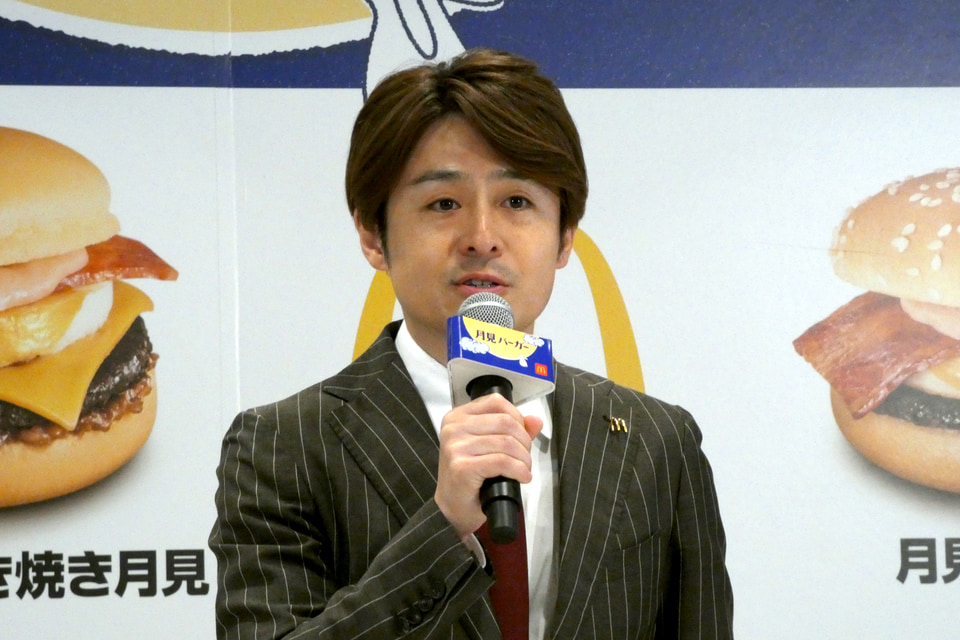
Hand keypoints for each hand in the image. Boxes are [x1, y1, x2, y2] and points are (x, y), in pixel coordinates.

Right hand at [434, 394, 542, 541]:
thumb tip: (535, 420)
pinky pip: (502, 461)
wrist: (453, 507)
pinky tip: (522, 477)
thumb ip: (513, 430)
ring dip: (524, 459)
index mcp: (457, 416)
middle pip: (505, 422)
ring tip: (524, 469)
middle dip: (524, 441)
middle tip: (525, 458)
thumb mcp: (490, 446)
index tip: (521, 436)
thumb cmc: (471, 475)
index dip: (517, 418)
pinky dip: (519, 470)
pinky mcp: (462, 467)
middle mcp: (453, 428)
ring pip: (506, 443)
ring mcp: (455, 447)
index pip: (496, 403)